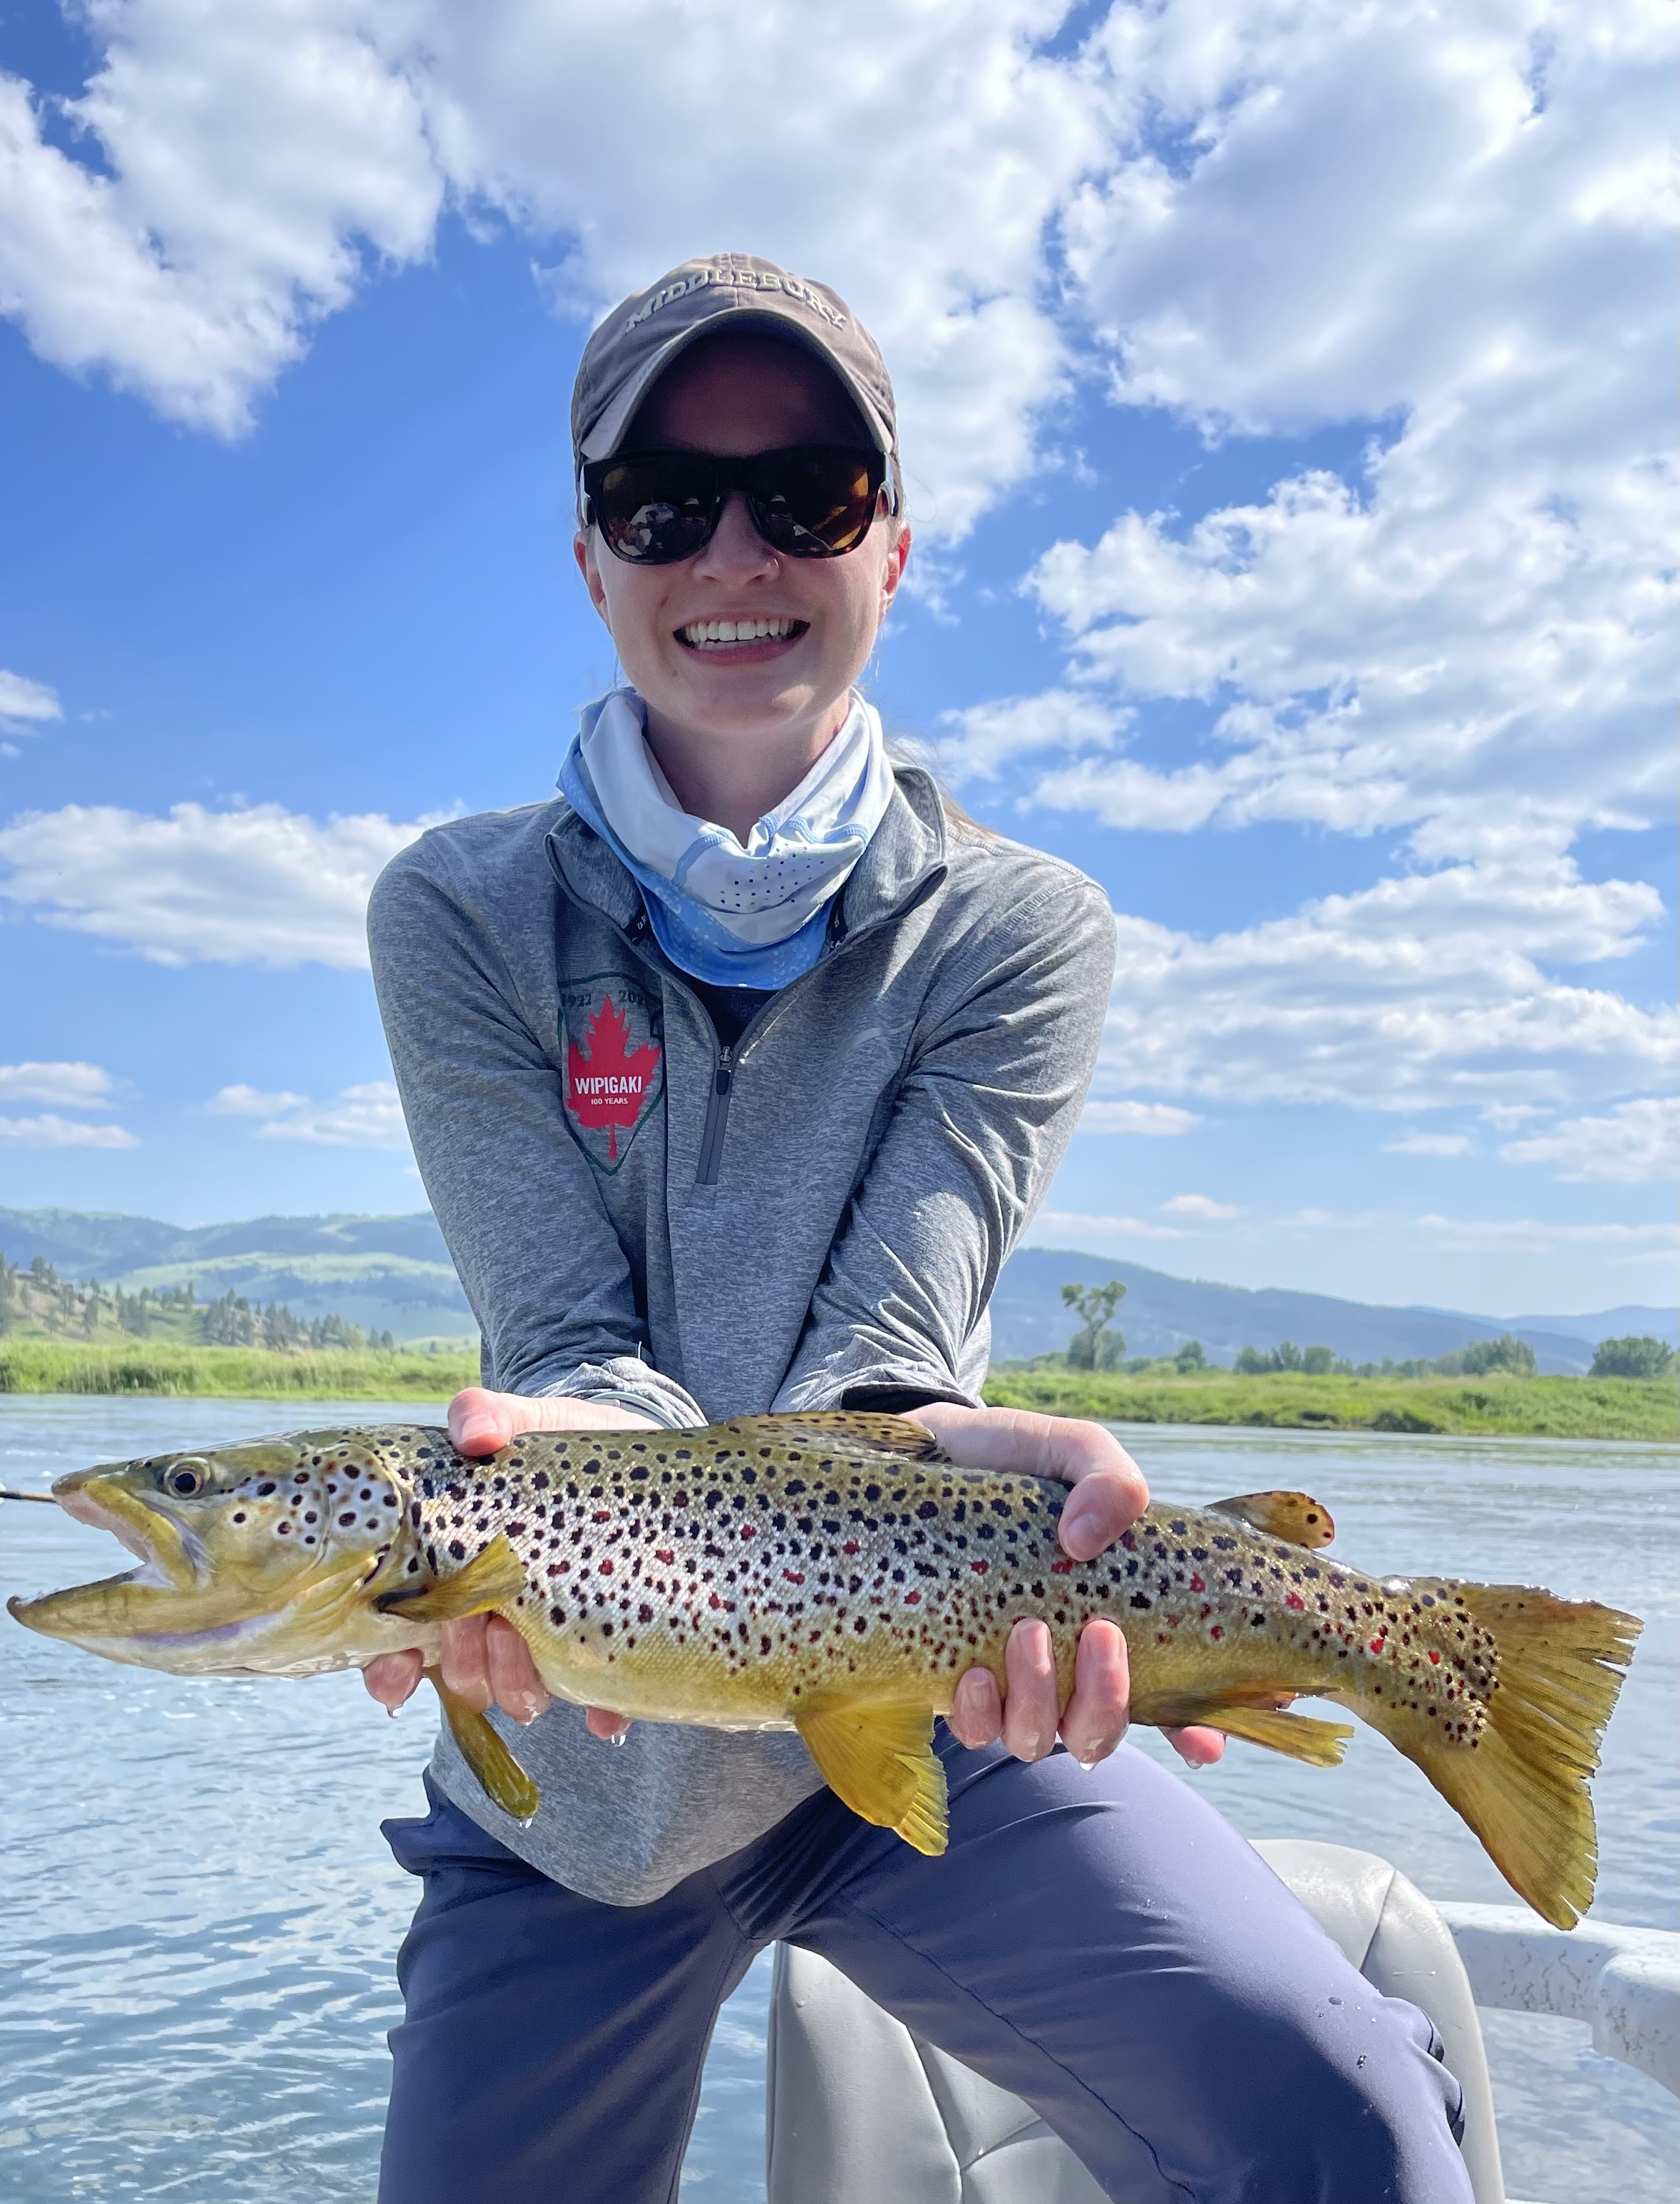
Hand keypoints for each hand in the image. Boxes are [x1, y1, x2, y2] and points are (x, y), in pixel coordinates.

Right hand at [362, 1387, 655, 1738]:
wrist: (633, 1453)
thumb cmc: (561, 1444)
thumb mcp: (524, 1421)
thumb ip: (487, 1415)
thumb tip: (472, 1432)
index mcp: (458, 1571)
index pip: (402, 1632)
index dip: (389, 1663)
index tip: (395, 1671)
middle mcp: (495, 1612)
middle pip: (461, 1668)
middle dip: (465, 1665)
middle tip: (485, 1638)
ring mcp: (550, 1631)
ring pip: (518, 1689)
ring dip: (519, 1686)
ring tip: (537, 1664)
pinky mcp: (608, 1640)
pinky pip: (601, 1696)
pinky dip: (601, 1710)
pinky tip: (606, 1716)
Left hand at [910, 1402, 1225, 1772]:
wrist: (923, 1449)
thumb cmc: (1011, 1458)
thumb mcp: (1071, 1451)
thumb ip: (1107, 1478)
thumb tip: (1084, 1540)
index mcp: (1111, 1619)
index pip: (1166, 1700)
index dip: (1192, 1734)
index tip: (1201, 1742)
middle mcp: (1063, 1664)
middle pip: (1098, 1733)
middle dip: (1106, 1700)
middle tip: (1099, 1630)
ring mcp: (1006, 1678)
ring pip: (1037, 1737)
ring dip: (1040, 1701)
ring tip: (1028, 1629)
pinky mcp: (950, 1678)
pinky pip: (974, 1731)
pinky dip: (980, 1714)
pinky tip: (974, 1674)